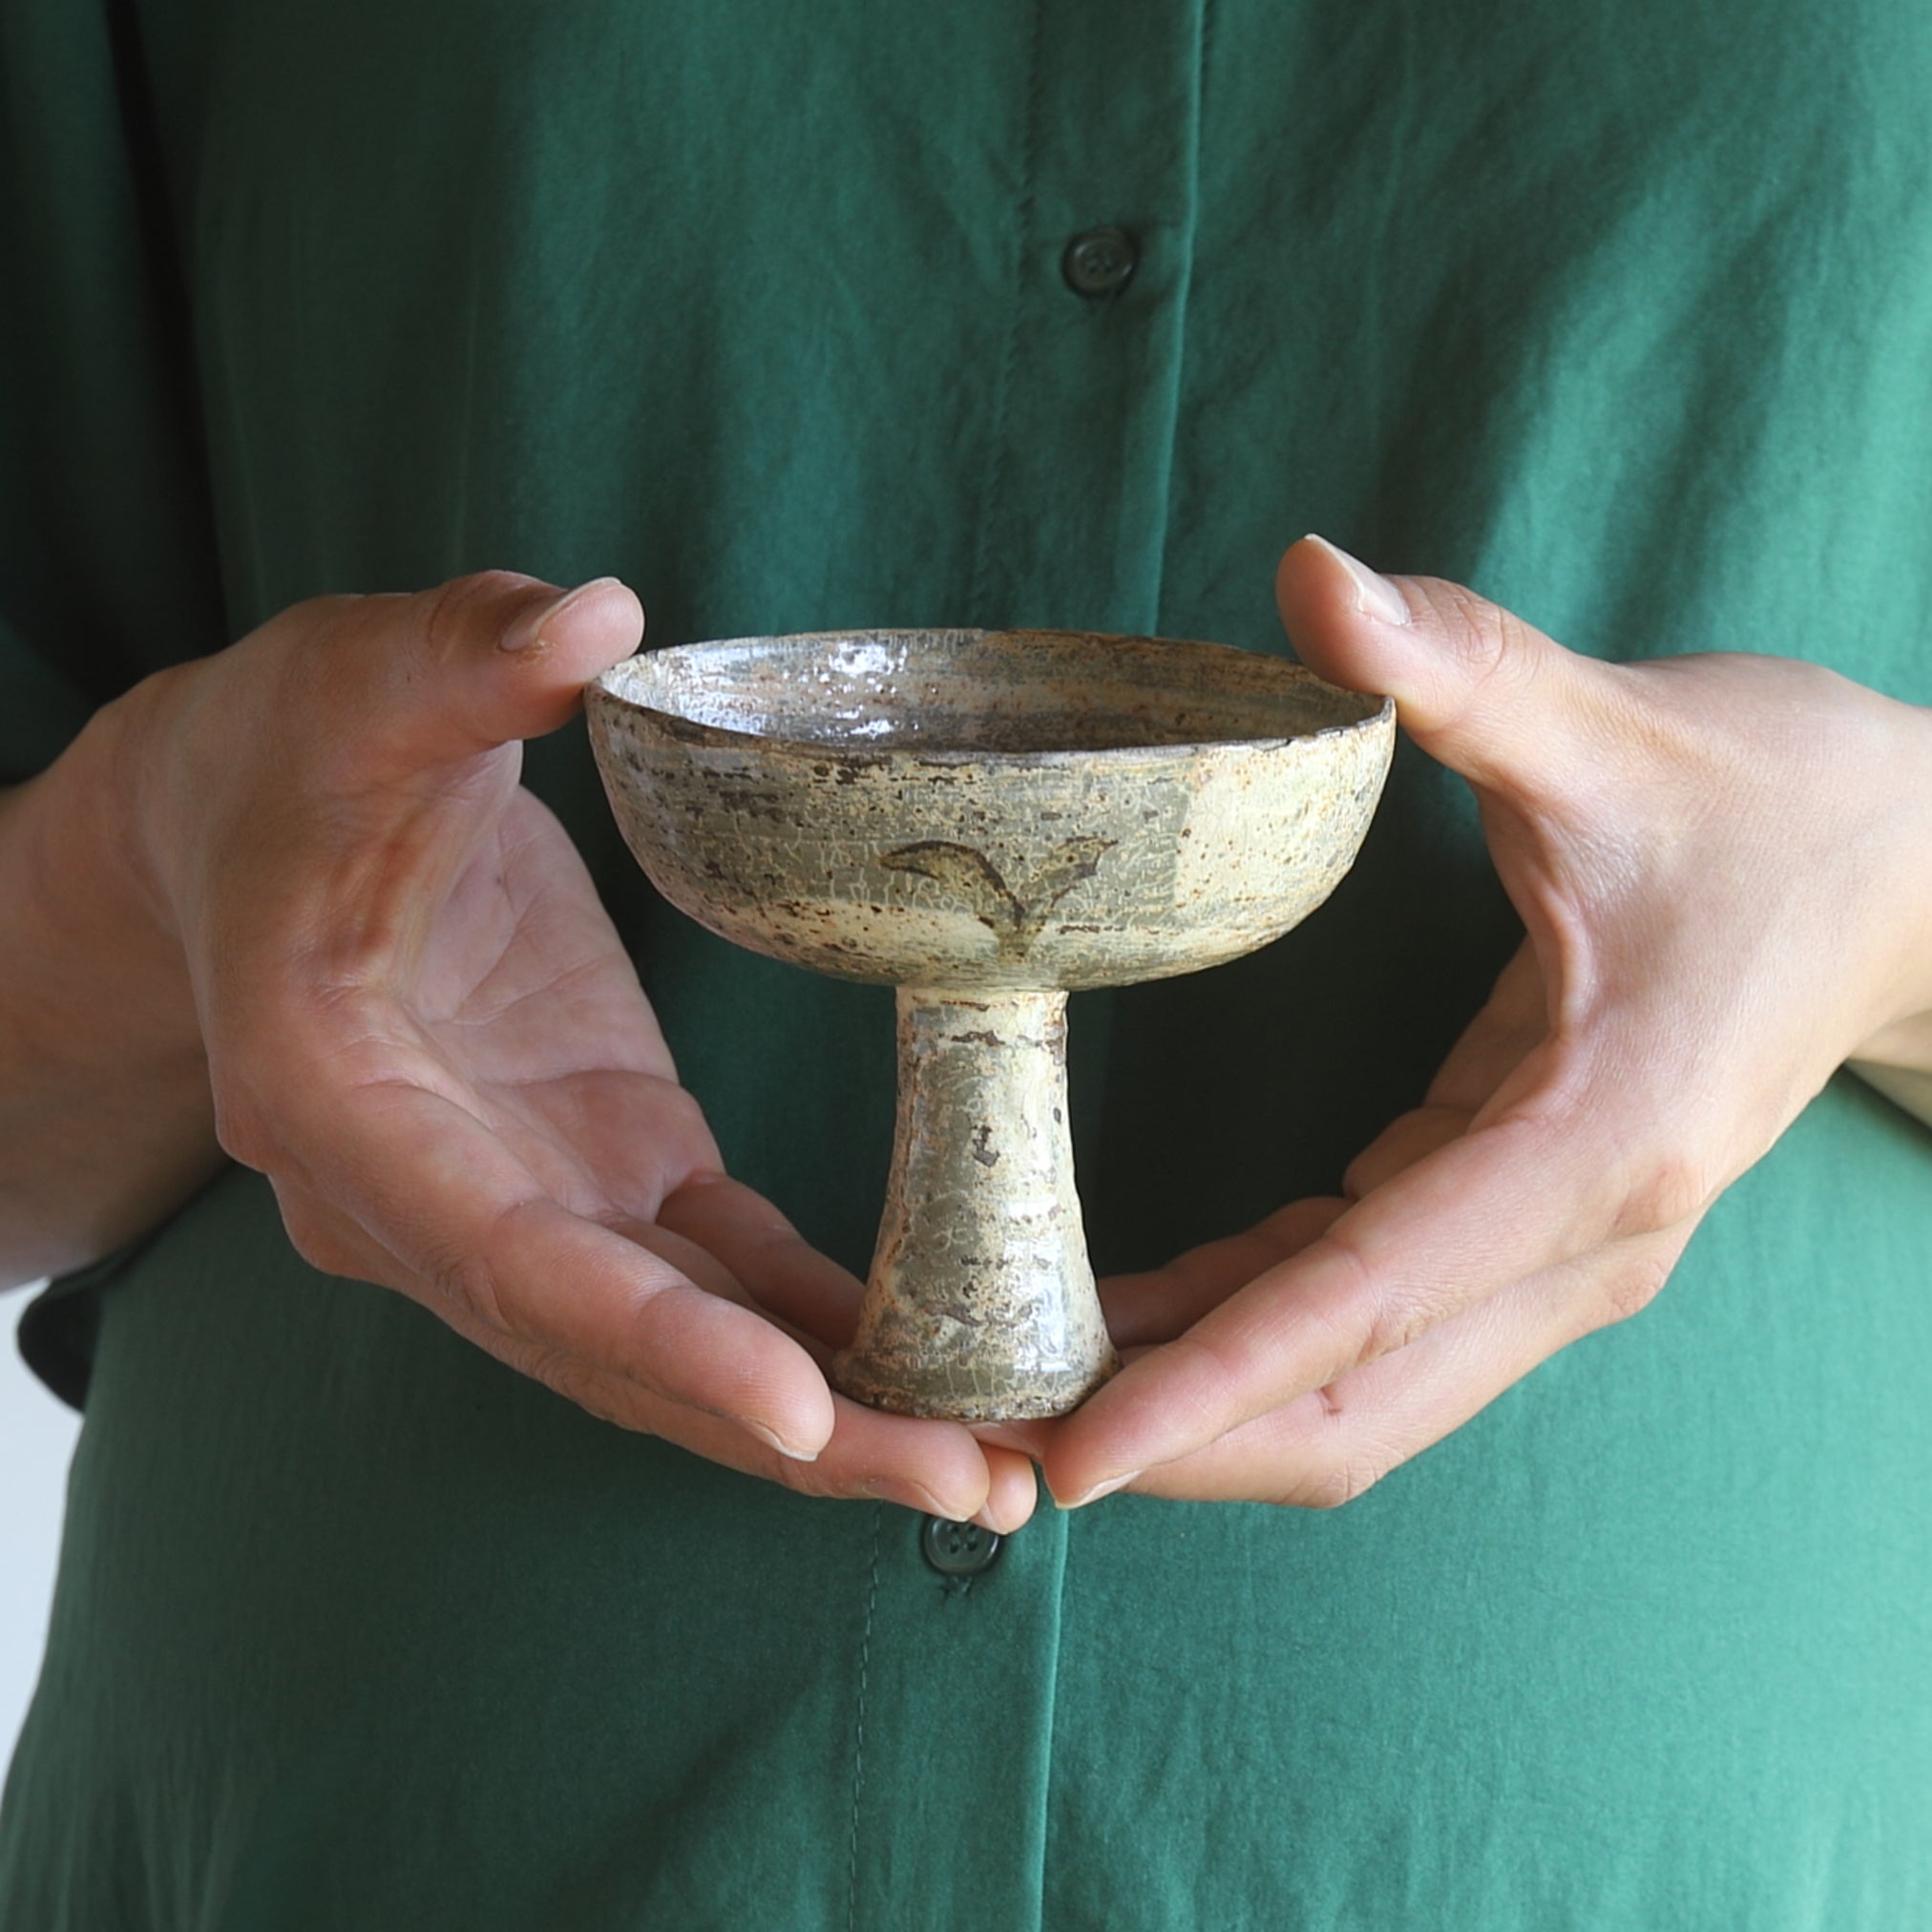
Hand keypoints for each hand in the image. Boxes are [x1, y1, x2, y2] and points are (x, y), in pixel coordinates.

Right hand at [123, 572, 1035, 1527]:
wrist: (258, 820)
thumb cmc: (287, 760)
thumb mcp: (354, 686)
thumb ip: (459, 661)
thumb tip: (591, 615)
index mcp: (347, 1109)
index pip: (510, 1260)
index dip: (653, 1345)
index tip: (799, 1411)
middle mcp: (436, 1198)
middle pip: (620, 1354)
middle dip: (794, 1433)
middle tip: (980, 1489)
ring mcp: (531, 1195)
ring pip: (683, 1341)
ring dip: (838, 1412)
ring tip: (1003, 1464)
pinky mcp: (607, 1164)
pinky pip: (723, 1269)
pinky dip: (829, 1323)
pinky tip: (949, 1359)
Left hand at [1035, 535, 1931, 1509]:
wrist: (1916, 868)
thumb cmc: (1782, 804)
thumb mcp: (1617, 726)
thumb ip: (1458, 666)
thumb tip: (1309, 576)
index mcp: (1595, 1143)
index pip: (1369, 1297)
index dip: (1212, 1381)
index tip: (1078, 1449)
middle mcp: (1581, 1237)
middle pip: (1357, 1405)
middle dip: (1183, 1435)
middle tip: (1000, 1435)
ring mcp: (1558, 1247)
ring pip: (1364, 1388)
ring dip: (1205, 1399)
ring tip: (1031, 1376)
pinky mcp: (1525, 1216)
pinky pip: (1372, 1311)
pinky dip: (1254, 1326)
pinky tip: (1140, 1303)